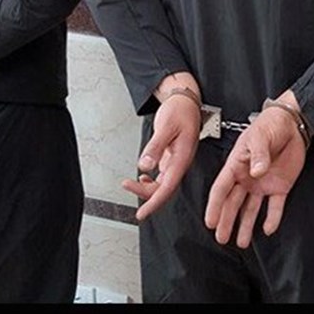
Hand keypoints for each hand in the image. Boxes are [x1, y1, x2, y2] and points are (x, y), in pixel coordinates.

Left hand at [122, 94, 200, 220]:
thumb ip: (155, 147)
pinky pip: (162, 175)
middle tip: (127, 187)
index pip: (167, 187)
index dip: (154, 202)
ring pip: (162, 184)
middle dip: (145, 194)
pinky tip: (143, 176)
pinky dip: (150, 179)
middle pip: (164, 189)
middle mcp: (180, 163)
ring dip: (146, 187)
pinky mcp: (172, 157)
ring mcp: (176, 161)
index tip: (142, 212)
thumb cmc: (180, 111)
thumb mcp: (166, 126)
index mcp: (182, 158)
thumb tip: (144, 165)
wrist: (186, 102)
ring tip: (129, 183)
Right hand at [204, 103, 306, 248]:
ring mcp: (262, 183)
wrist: (292, 124)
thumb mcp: (260, 136)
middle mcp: (247, 177)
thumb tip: (255, 172)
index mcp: (236, 165)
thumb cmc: (270, 125)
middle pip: (233, 203)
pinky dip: (272, 219)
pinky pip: (274, 206)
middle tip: (221, 237)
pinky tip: (267, 229)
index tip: (210, 221)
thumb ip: (257, 154)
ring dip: (245, 225)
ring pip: (250, 209)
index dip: (215, 206)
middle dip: (226, 221)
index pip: (221, 188)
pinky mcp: (280, 186)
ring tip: (241, 242)